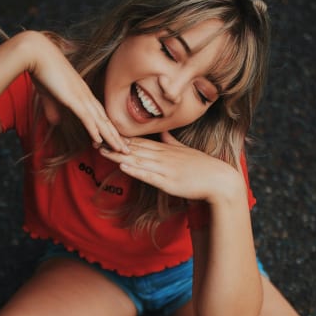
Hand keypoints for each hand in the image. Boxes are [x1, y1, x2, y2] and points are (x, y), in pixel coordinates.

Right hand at [25, 32, 128, 152]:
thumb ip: (54, 109)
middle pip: (105, 119)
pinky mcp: (73, 98)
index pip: (99, 114)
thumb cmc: (42, 70)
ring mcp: (81, 96)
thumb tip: (57, 122)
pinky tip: (100, 141)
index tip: (115, 140)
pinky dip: (94, 130)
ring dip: (111, 137)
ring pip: (100, 121)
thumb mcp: (49, 95)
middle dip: (116, 136)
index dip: (108, 128)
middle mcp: (85, 94)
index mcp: (82, 92)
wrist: (37, 53)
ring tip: (121, 150)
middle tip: (126, 150)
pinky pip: (87, 117)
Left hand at [101, 131, 240, 202]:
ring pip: (138, 160)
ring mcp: (165, 169)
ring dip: (119, 156)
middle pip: (134, 149)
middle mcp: (163, 156)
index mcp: (166, 149)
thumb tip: (162, 132)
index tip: (106, 133)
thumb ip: (172, 142)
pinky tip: (124, 166)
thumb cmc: (204, 167)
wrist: (220, 180)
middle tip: (95, 139)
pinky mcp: (168, 182)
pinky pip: (149, 175)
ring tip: (102, 151)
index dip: (121, 137)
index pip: (140, 141)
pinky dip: (136, 170)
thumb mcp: (185, 151)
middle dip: (114, 145)